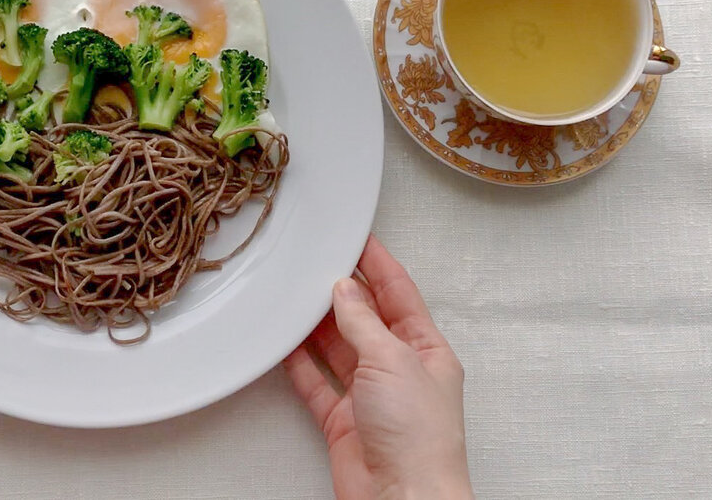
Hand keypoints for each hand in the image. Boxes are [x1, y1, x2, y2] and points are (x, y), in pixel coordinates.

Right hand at [285, 236, 472, 499]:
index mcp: (426, 350)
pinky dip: (298, 363)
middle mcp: (398, 370)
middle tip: (316, 265)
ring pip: (337, 348)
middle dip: (341, 292)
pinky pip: (315, 382)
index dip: (377, 264)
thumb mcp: (392, 360)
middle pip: (365, 318)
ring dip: (316, 325)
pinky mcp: (343, 421)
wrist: (402, 498)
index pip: (399, 294)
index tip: (357, 238)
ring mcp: (369, 396)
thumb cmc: (419, 439)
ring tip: (294, 298)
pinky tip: (285, 345)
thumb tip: (345, 291)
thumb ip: (363, 322)